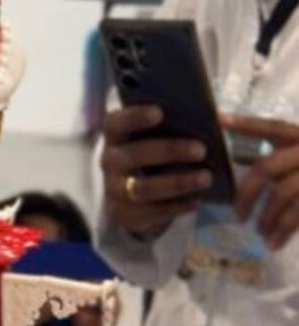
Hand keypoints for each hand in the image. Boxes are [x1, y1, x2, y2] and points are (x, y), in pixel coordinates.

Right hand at [100, 106, 209, 234]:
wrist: (132, 196)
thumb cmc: (150, 156)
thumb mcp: (153, 139)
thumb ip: (172, 127)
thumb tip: (216, 120)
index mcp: (115, 136)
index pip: (115, 122)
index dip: (134, 116)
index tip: (159, 112)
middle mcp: (110, 160)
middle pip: (135, 154)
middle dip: (169, 150)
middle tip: (201, 150)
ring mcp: (114, 189)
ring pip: (144, 187)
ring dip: (177, 182)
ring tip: (206, 178)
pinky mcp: (124, 213)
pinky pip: (152, 212)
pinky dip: (176, 206)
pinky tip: (197, 201)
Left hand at [224, 113, 298, 250]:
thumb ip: (279, 157)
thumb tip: (240, 167)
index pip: (271, 128)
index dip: (246, 124)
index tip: (219, 120)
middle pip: (266, 168)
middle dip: (246, 194)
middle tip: (237, 216)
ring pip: (282, 194)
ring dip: (265, 217)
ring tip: (258, 233)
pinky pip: (298, 215)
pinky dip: (283, 231)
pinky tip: (274, 243)